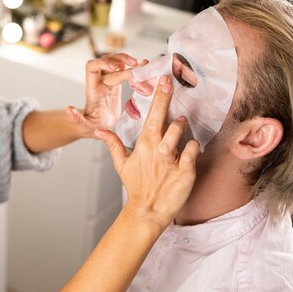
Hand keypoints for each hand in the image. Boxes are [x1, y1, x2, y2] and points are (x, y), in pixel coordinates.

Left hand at [67, 53, 144, 137]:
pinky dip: (131, 66)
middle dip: (120, 59)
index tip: (116, 67)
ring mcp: (107, 81)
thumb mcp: (84, 126)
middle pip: (105, 61)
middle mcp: (98, 82)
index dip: (103, 63)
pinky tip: (140, 68)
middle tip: (135, 64)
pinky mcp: (115, 84)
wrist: (97, 127)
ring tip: (140, 64)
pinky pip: (121, 69)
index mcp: (92, 90)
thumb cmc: (90, 127)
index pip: (92, 68)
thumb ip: (77, 119)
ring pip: (114, 61)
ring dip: (125, 59)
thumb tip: (69, 109)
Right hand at [95, 75, 198, 228]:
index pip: (150, 115)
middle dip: (165, 99)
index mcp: (143, 144)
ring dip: (181, 125)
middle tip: (170, 83)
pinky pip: (192, 151)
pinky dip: (193, 146)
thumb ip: (113, 144)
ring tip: (181, 121)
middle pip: (162, 119)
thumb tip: (99, 131)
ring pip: (178, 133)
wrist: (148, 211)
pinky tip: (190, 146)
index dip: (158, 97)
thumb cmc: (137, 186)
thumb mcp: (122, 165)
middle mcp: (157, 150)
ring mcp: (171, 160)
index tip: (163, 80)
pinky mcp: (185, 171)